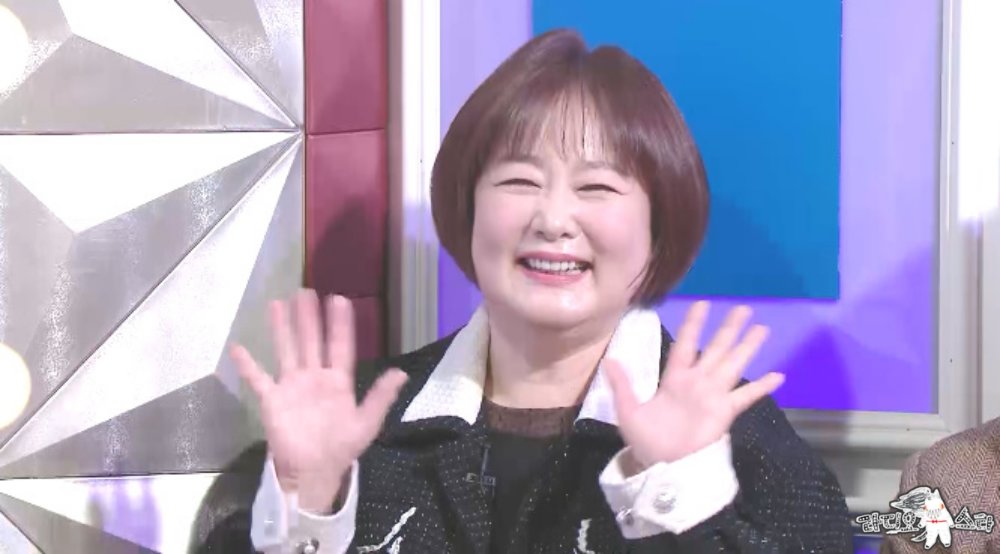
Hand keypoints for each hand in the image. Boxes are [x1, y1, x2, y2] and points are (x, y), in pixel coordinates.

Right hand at [231, 290, 407, 512]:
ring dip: (283, 328)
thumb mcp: (367, 423)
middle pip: (311, 341)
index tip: (339, 299)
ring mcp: (292, 386)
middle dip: (309, 317)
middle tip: (305, 290)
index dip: (340, 324)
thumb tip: (401, 372)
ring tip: (277, 303)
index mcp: (338, 381)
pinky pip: (258, 379)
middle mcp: (314, 377)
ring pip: (287, 350)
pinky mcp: (272, 400)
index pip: (340, 346)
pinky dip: (247, 364)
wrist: (314, 472)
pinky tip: (237, 347)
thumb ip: (381, 397)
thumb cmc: (342, 447)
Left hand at [605, 301, 783, 468]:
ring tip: (762, 329)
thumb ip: (622, 385)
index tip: (703, 304)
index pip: (686, 344)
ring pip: (733, 365)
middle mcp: (697, 382)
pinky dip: (762, 387)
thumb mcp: (628, 410)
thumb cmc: (646, 440)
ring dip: (747, 347)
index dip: (694, 325)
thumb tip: (608, 360)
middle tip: (744, 308)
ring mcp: (713, 396)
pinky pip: (746, 397)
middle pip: (716, 349)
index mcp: (674, 378)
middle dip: (729, 329)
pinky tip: (778, 376)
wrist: (662, 467)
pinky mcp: (724, 413)